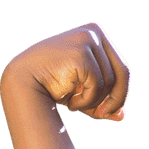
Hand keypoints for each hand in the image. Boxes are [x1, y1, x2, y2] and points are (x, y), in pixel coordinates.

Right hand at [3, 23, 128, 120]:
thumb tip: (122, 116)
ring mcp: (87, 39)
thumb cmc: (55, 85)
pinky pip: (97, 85)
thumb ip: (104, 103)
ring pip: (109, 82)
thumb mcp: (85, 94)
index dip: (120, 94)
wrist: (26, 81)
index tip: (108, 111)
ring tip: (76, 105)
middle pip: (122, 73)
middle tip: (102, 115)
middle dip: (116, 99)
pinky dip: (87, 100)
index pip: (122, 69)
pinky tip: (71, 103)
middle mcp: (94, 32)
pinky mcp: (80, 52)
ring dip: (95, 101)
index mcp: (97, 35)